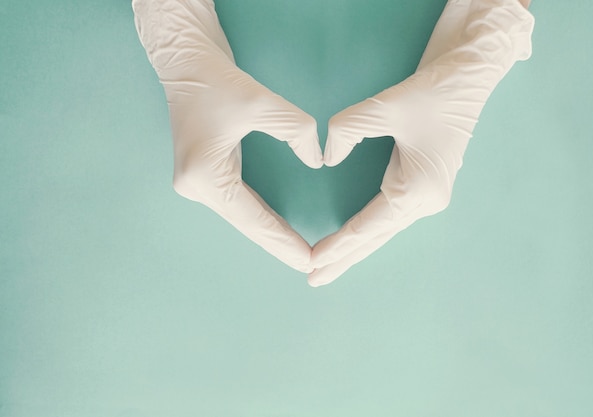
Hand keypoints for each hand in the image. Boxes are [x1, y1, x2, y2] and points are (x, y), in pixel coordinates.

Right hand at [132, 0, 322, 271]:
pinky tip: (279, 225)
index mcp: (204, 176)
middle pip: (246, 223)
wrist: (185, 61)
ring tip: (300, 250)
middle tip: (311, 264)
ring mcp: (196, 183)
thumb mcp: (261, 102)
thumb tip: (316, 160)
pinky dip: (260, 215)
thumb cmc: (216, 79)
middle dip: (279, 243)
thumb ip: (295, 131)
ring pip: (241, 216)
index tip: (308, 261)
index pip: (253, 219)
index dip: (283, 241)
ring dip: (270, 232)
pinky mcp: (203, 173)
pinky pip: (237, 202)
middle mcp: (195, 187)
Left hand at [309, 0, 534, 285]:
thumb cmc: (433, 92)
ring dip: (355, 249)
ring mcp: (426, 197)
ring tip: (326, 268)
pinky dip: (367, 232)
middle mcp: (425, 202)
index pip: (368, 226)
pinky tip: (353, 243)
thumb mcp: (386, 106)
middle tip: (312, 280)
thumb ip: (349, 129)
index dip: (338, 245)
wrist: (467, 79)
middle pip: (375, 238)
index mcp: (418, 190)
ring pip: (382, 231)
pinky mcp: (422, 188)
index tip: (312, 261)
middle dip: (344, 259)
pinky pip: (389, 218)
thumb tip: (327, 157)